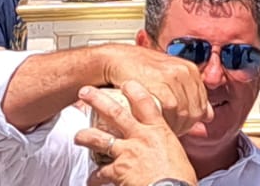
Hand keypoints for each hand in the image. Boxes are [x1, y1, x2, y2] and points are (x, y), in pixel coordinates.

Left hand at [77, 81, 197, 185]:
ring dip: (86, 136)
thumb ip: (171, 145)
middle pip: (116, 113)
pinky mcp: (118, 171)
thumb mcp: (180, 154)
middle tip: (85, 92)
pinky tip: (92, 180)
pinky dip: (96, 177)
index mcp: (159, 131)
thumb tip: (175, 145)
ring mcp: (127, 152)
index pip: (145, 102)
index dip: (134, 90)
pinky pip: (102, 173)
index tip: (126, 83)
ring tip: (78, 136)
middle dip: (98, 100)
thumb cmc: (181, 179)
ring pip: (101, 139)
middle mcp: (141, 137)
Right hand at [98, 46, 212, 134]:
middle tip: (167, 129)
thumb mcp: (168, 82)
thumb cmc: (139, 71)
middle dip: (182, 125)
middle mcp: (185, 71)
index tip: (178, 125)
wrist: (116, 59)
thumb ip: (188, 99)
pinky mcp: (160, 82)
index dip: (191, 121)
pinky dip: (164, 119)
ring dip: (173, 125)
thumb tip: (209, 117)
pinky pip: (171, 109)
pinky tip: (154, 121)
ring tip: (159, 126)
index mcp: (190, 70)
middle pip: (194, 111)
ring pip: (184, 112)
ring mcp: (174, 76)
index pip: (202, 105)